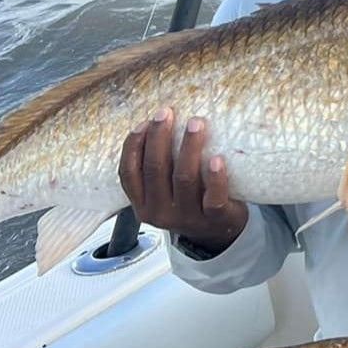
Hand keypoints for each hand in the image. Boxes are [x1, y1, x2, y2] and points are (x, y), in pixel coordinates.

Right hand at [118, 108, 247, 255]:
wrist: (220, 233)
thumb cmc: (190, 202)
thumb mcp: (163, 193)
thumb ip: (156, 170)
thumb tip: (155, 122)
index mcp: (142, 204)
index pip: (128, 173)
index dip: (133, 146)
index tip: (144, 122)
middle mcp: (160, 212)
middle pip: (155, 169)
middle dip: (159, 137)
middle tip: (167, 113)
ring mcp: (187, 217)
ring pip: (184, 177)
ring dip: (188, 146)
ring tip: (195, 123)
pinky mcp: (215, 218)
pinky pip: (214, 196)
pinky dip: (216, 177)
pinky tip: (218, 157)